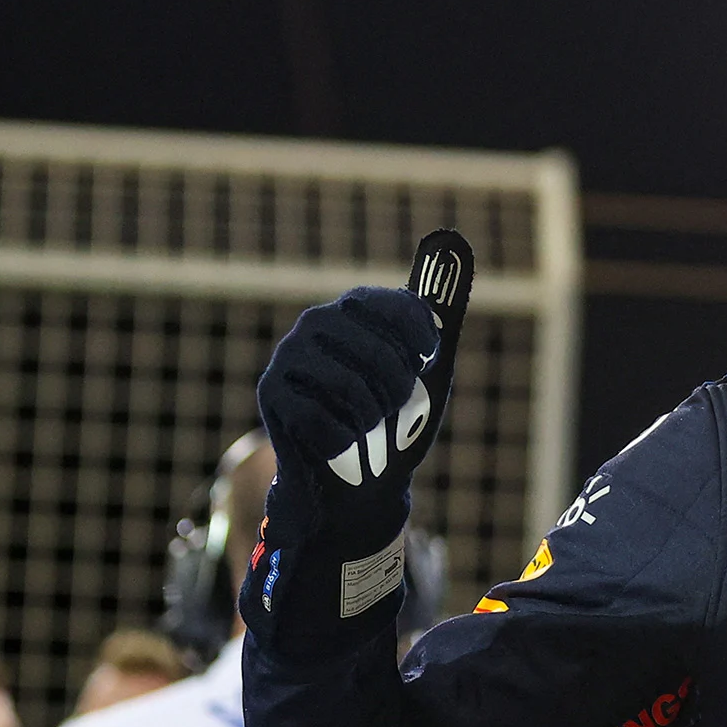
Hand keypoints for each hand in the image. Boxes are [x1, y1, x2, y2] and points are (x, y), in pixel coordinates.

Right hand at [242, 230, 473, 649]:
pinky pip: (320, 419)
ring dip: (372, 420)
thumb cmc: (398, 423)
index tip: (428, 359)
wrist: (358, 484)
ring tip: (369, 427)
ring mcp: (289, 357)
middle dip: (399, 390)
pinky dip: (344, 441)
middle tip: (396, 407)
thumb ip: (439, 320)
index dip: (417, 337)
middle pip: (376, 352)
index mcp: (356, 310)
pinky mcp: (271, 394)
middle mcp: (318, 323)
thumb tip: (455, 242)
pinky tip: (343, 443)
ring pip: (350, 388)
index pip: (391, 305)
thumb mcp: (428, 373)